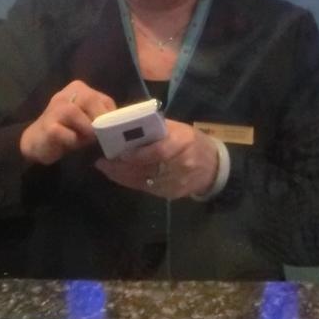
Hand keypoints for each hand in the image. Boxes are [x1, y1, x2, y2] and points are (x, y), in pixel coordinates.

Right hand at [20, 82, 115, 165]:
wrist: (39, 141)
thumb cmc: (69, 131)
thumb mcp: (89, 122)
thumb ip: (102, 119)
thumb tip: (120, 127)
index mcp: (79, 89)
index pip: (104, 99)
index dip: (111, 116)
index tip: (113, 131)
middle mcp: (66, 94)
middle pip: (89, 99)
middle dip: (99, 119)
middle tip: (102, 135)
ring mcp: (54, 109)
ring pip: (74, 112)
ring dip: (85, 129)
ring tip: (87, 140)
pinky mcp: (47, 126)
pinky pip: (63, 132)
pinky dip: (71, 140)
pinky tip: (71, 144)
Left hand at [95, 120, 218, 199]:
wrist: (215, 167)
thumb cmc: (194, 142)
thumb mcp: (180, 129)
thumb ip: (158, 128)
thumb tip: (129, 125)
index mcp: (184, 142)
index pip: (160, 150)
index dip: (138, 153)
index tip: (119, 152)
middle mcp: (182, 164)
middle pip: (148, 168)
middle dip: (123, 166)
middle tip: (103, 161)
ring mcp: (177, 182)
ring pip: (144, 181)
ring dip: (122, 175)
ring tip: (105, 167)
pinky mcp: (172, 194)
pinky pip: (147, 189)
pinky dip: (131, 182)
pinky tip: (118, 176)